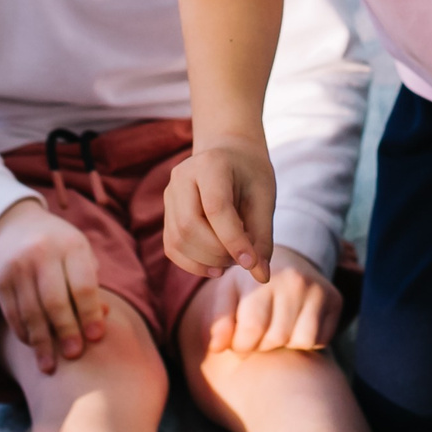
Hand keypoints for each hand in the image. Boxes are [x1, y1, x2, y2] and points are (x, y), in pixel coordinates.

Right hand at [0, 199, 107, 374]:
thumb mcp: (80, 254)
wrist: (15, 225)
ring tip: (50, 366)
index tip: (95, 337)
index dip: (90, 314)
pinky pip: (13, 314)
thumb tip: (103, 317)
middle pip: (55, 301)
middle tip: (74, 354)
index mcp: (70, 245)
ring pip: (31, 312)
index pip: (82, 285)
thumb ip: (91, 284)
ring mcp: (17, 266)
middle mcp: (42, 253)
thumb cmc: (59, 247)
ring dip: (42, 342)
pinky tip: (33, 346)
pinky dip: (24, 333)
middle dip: (66, 332)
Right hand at [163, 138, 275, 279]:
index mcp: (210, 164)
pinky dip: (193, 264)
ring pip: (178, 240)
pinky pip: (172, 247)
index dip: (234, 240)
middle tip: (244, 259)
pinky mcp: (167, 213)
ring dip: (206, 261)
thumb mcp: (264, 197)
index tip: (253, 263)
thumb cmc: (250, 174)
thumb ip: (262, 235)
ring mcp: (169, 195)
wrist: (229, 154)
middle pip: (190, 227)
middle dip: (218, 253)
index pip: (216, 208)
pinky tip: (215, 266)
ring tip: (232, 260)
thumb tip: (262, 276)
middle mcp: (182, 177)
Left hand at [192, 247, 341, 354]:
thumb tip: (216, 347)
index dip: (241, 345)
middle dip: (262, 345)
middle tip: (258, 333)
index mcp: (261, 277)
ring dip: (286, 344)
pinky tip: (295, 324)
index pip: (251, 329)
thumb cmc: (249, 285)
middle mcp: (293, 280)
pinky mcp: (335, 299)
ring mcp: (317, 288)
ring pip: (301, 341)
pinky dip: (306, 340)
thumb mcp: (227, 295)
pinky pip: (321, 339)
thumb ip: (218, 321)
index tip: (239, 341)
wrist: (285, 261)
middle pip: (276, 338)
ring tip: (276, 327)